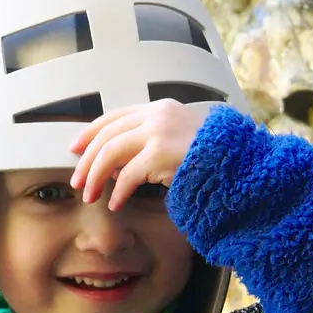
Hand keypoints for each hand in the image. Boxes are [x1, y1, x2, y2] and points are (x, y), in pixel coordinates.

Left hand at [69, 99, 202, 210]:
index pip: (113, 116)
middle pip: (106, 135)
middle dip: (87, 161)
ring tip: (90, 196)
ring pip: (110, 152)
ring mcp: (158, 132)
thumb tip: (115, 163)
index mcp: (158, 109)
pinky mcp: (161, 154)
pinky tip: (114, 203)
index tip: (75, 149)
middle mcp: (156, 115)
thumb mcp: (176, 141)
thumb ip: (147, 144)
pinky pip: (128, 175)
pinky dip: (117, 191)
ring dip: (95, 176)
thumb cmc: (211, 158)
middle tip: (77, 182)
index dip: (89, 132)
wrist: (237, 163)